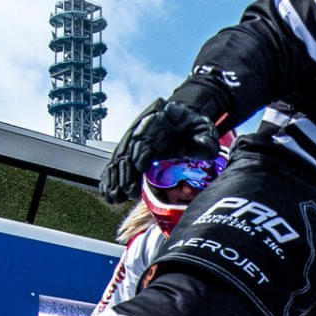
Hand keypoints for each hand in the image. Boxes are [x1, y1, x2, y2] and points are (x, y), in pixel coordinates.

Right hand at [101, 96, 223, 202]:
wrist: (186, 119)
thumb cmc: (194, 125)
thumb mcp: (204, 128)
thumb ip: (205, 138)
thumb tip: (204, 145)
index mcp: (157, 121)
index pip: (144, 136)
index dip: (140, 152)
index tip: (139, 167)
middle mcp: (142, 130)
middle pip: (127, 150)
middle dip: (126, 171)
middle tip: (128, 190)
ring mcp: (135, 140)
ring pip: (120, 159)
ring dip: (116, 178)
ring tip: (115, 197)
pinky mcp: (132, 152)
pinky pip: (118, 165)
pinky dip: (112, 179)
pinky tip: (109, 193)